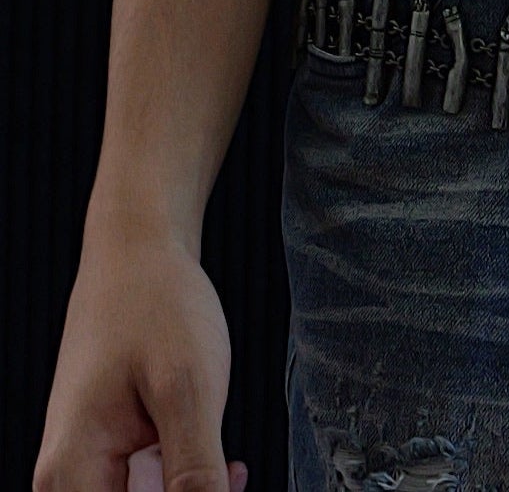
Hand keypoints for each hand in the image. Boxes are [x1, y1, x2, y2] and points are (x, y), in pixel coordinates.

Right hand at [33, 210, 248, 491]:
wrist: (138, 250)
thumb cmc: (155, 302)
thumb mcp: (188, 386)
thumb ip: (195, 470)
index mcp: (72, 474)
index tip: (220, 484)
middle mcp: (66, 481)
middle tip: (231, 475)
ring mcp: (82, 468)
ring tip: (228, 468)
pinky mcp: (102, 455)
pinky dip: (180, 483)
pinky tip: (214, 459)